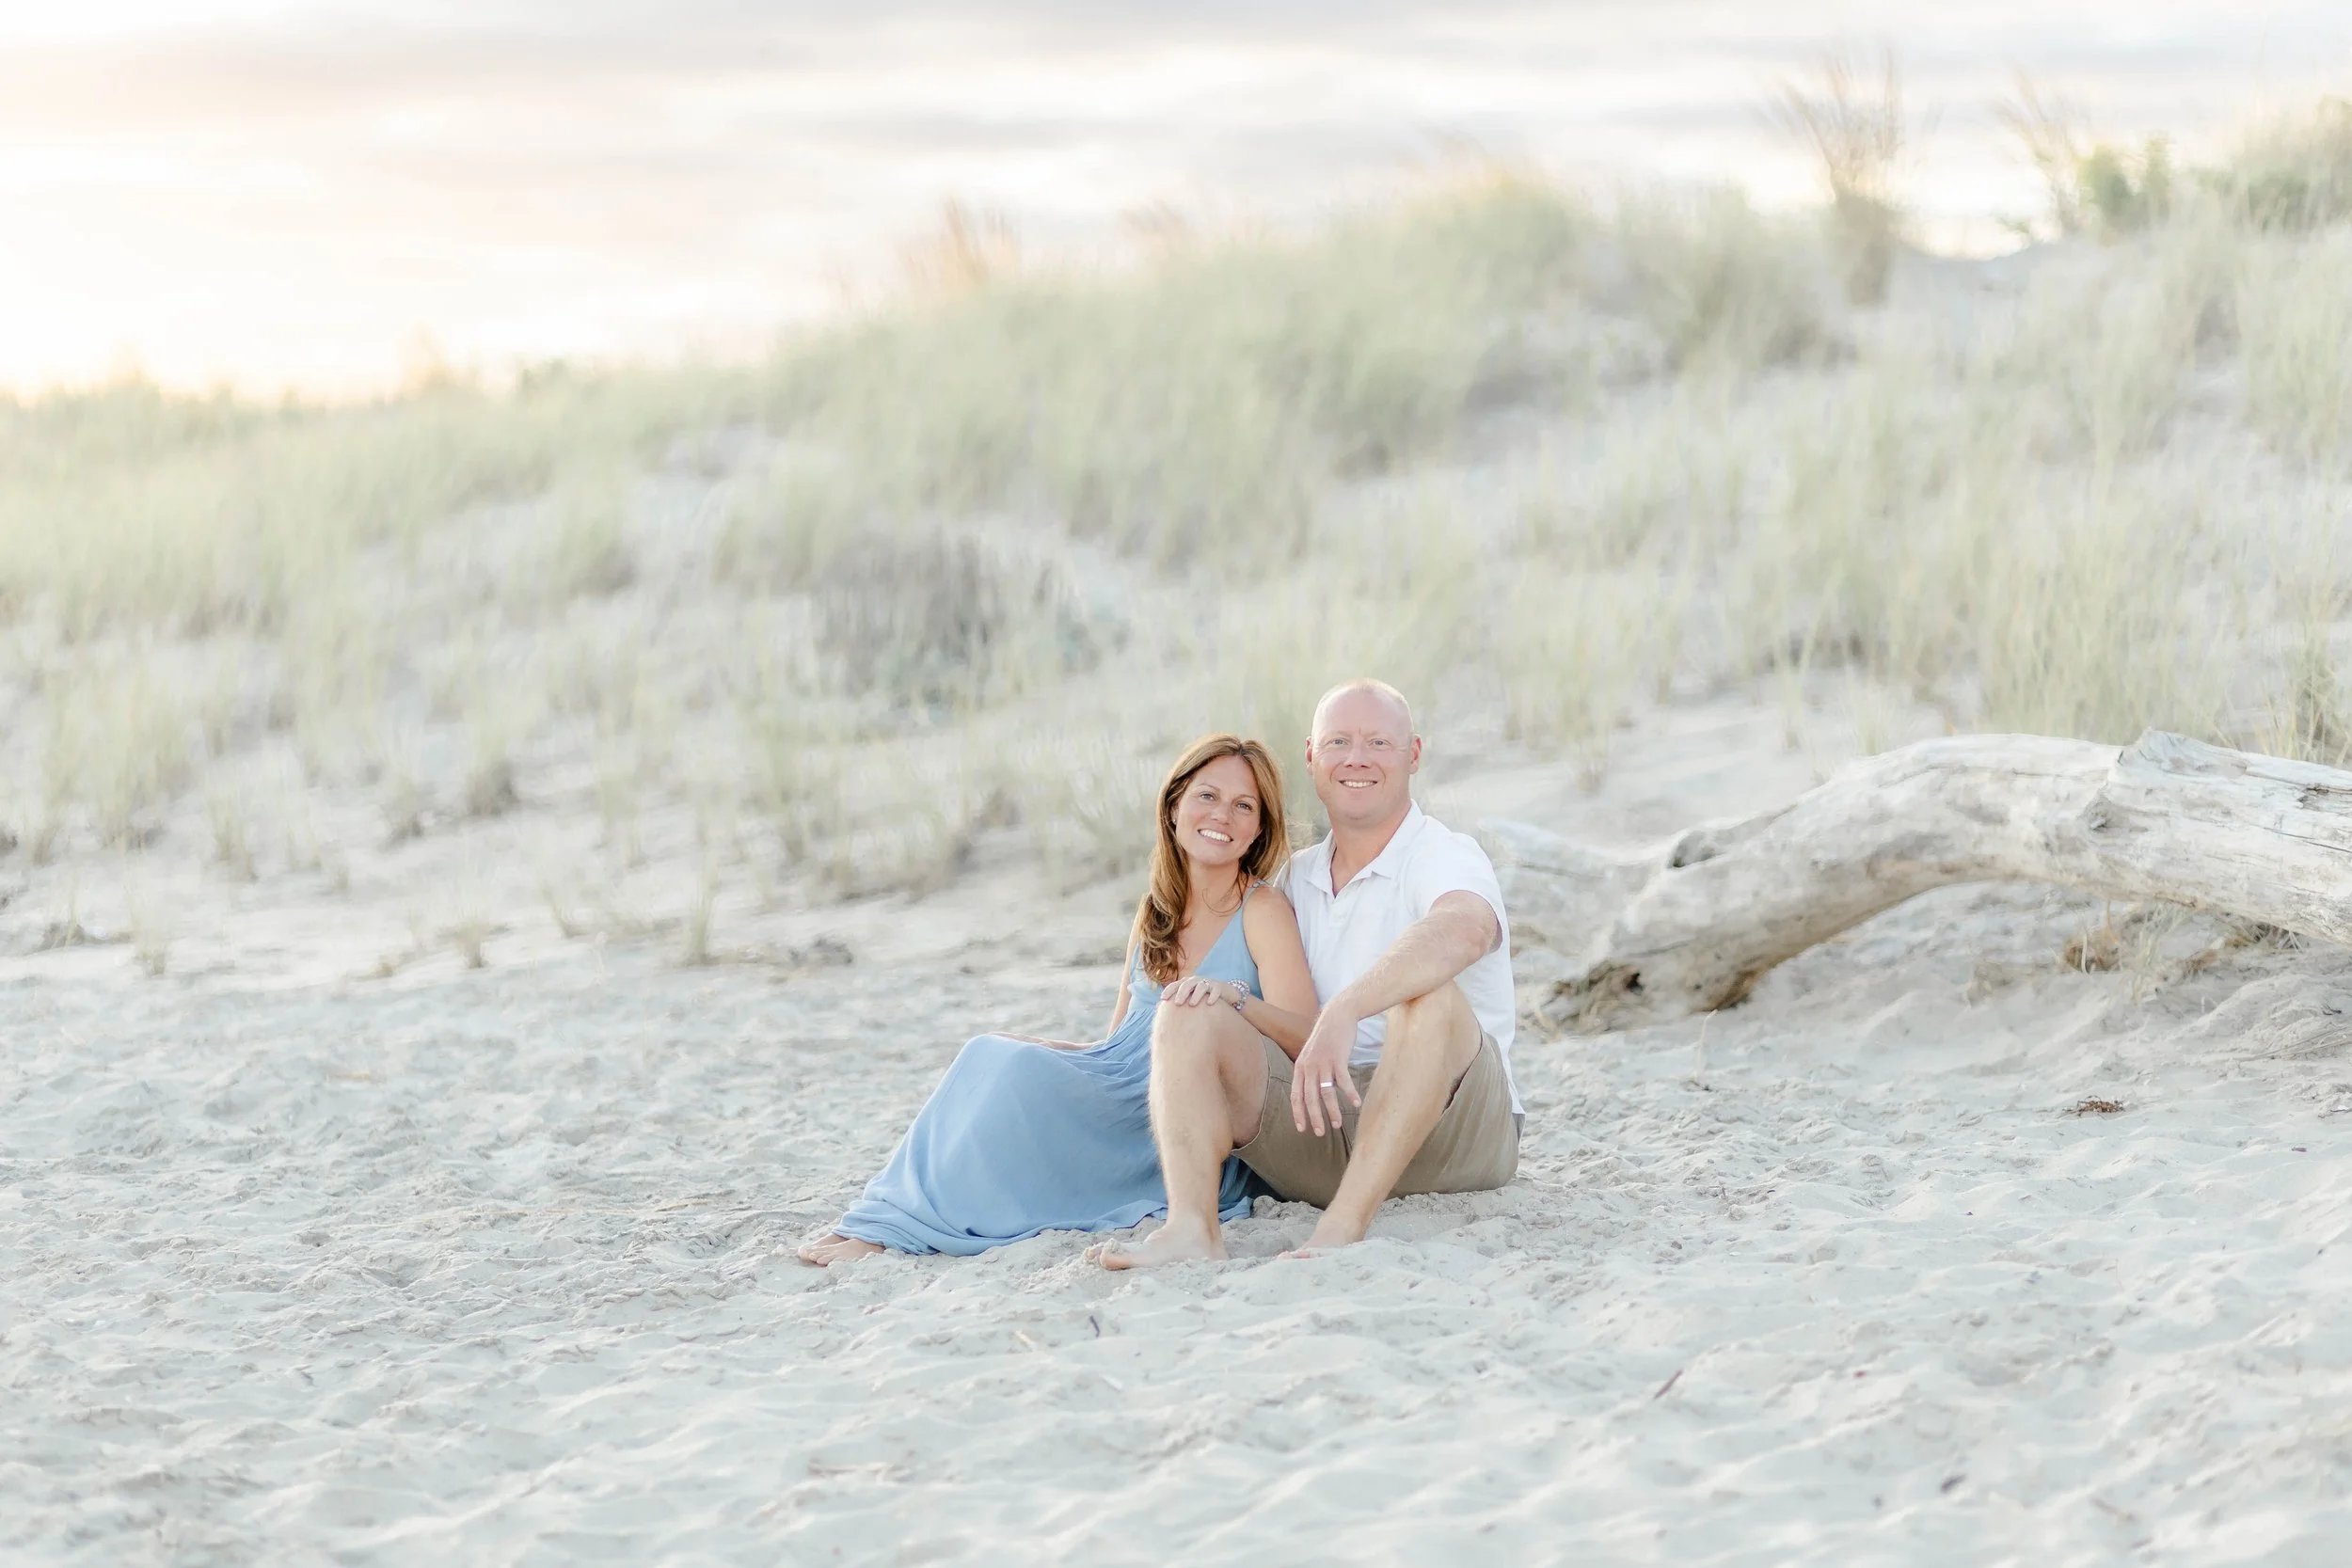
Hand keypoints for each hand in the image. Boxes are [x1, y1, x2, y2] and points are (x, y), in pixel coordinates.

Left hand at [1162, 977, 1241, 1008]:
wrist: (1224, 994)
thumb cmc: (1202, 999)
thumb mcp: (1190, 999)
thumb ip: (1178, 1003)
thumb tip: (1161, 1012)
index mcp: (1187, 984)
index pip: (1175, 985)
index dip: (1169, 990)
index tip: (1163, 999)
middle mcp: (1196, 981)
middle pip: (1187, 984)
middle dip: (1181, 993)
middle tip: (1177, 1003)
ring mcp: (1208, 983)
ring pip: (1201, 986)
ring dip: (1196, 994)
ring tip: (1192, 1004)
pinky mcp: (1219, 987)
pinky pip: (1216, 990)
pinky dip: (1213, 995)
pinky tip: (1209, 1003)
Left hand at [1289, 1007, 1362, 1136]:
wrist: (1337, 1015)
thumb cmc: (1326, 1039)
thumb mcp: (1311, 1055)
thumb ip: (1309, 1073)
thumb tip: (1311, 1094)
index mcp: (1300, 1067)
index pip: (1296, 1096)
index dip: (1298, 1113)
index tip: (1302, 1129)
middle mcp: (1309, 1066)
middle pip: (1310, 1098)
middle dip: (1314, 1118)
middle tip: (1320, 1133)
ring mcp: (1323, 1062)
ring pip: (1326, 1093)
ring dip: (1332, 1111)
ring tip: (1337, 1124)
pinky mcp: (1338, 1058)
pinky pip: (1344, 1081)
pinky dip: (1350, 1094)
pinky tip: (1356, 1104)